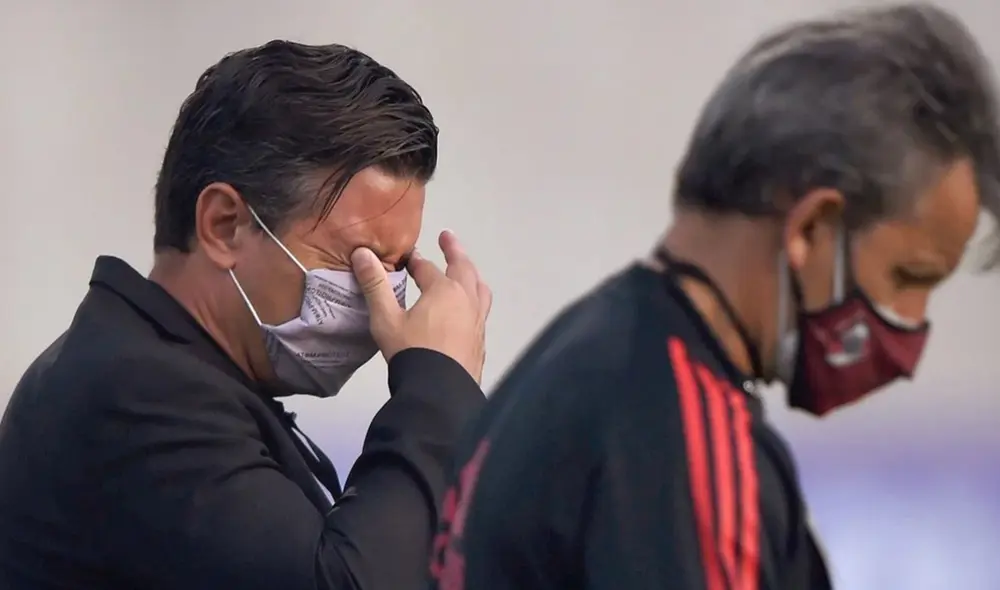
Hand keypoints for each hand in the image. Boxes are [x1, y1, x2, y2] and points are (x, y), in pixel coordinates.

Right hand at [351, 230, 491, 382]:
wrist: (440, 392)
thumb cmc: (411, 352)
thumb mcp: (386, 319)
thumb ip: (375, 285)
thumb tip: (362, 254)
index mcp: (444, 290)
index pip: (428, 268)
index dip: (415, 261)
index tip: (407, 256)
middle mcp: (466, 300)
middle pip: (463, 268)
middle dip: (454, 251)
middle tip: (447, 238)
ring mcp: (478, 321)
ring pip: (479, 289)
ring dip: (471, 275)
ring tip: (466, 272)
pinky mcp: (481, 340)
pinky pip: (481, 311)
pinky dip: (475, 300)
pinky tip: (468, 311)